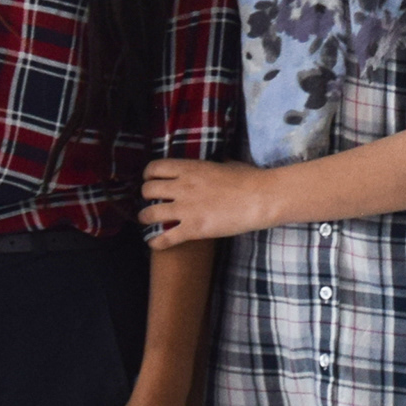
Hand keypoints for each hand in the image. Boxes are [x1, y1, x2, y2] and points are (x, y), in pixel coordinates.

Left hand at [141, 157, 276, 247]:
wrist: (260, 198)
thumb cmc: (249, 179)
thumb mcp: (226, 164)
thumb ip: (213, 165)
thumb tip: (218, 161)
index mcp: (189, 168)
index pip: (154, 168)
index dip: (148, 175)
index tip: (151, 181)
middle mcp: (182, 186)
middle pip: (147, 190)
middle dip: (146, 197)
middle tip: (151, 202)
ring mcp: (186, 208)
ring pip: (149, 214)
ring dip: (145, 218)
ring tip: (147, 222)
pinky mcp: (193, 229)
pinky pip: (164, 238)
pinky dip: (156, 242)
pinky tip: (154, 243)